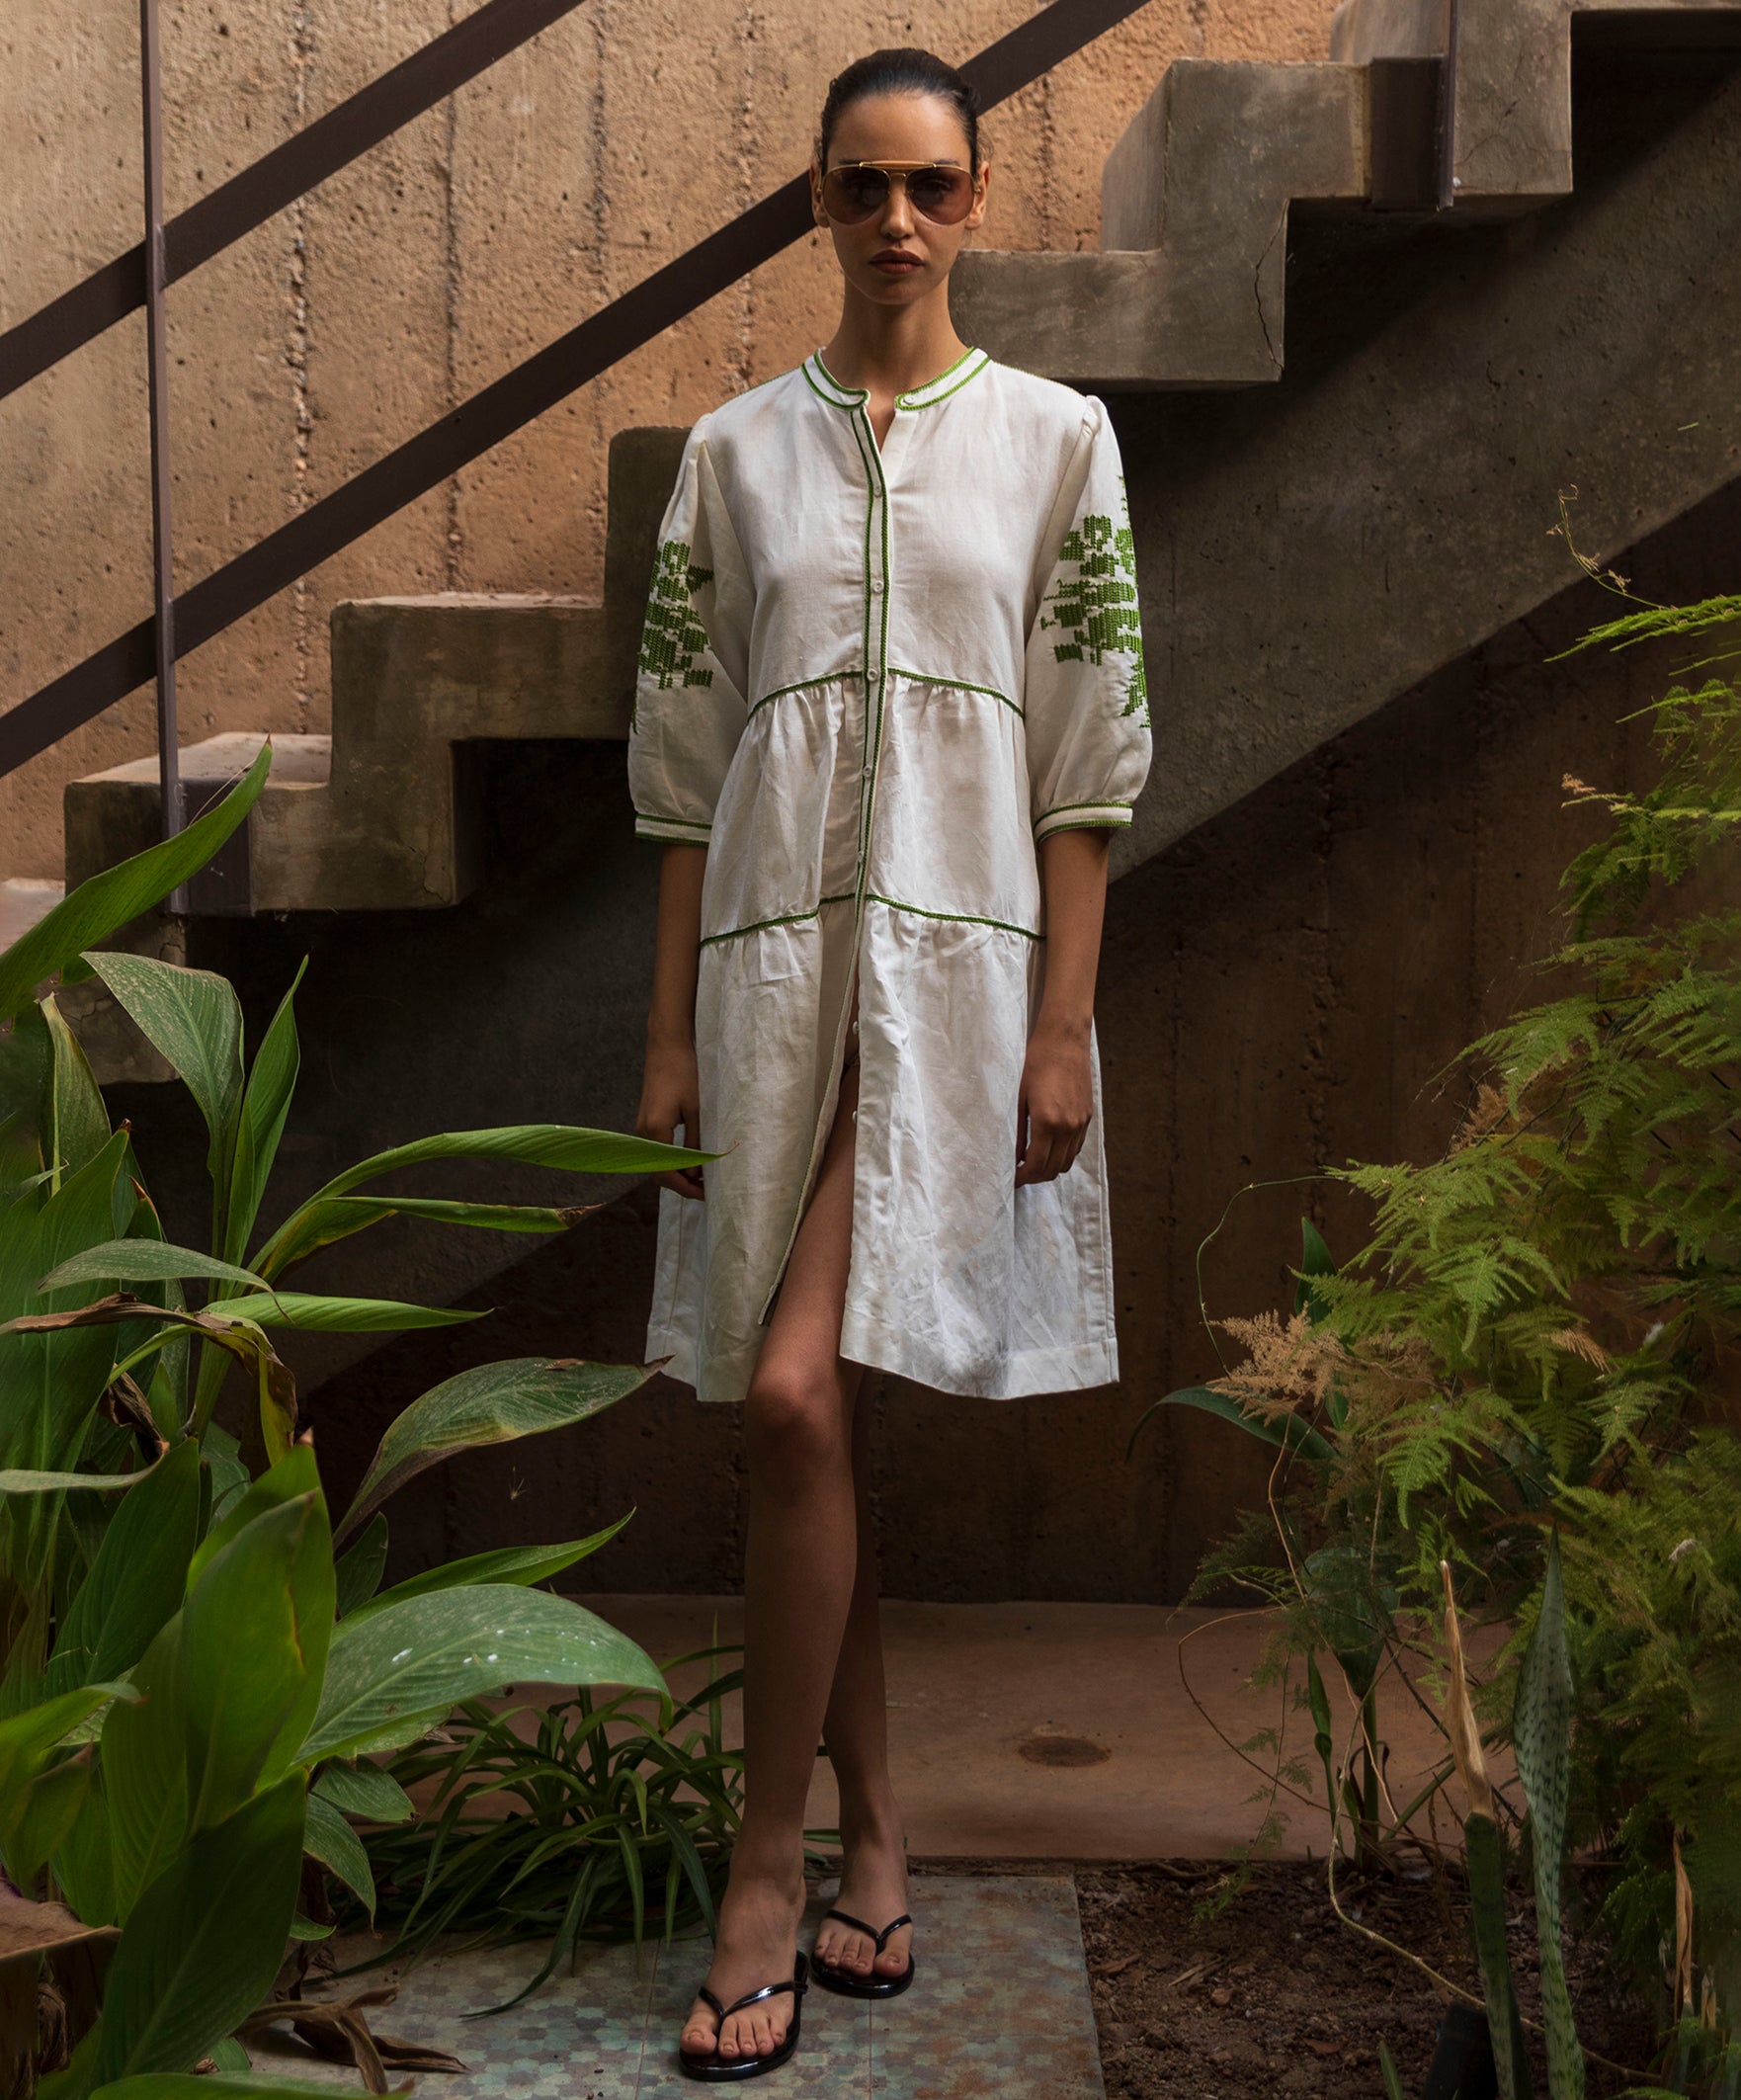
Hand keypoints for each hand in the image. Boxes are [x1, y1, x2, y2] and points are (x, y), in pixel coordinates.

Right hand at [637, 1033, 705, 1199]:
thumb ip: (695, 1143)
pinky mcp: (647, 1122)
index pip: (666, 1173)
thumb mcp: (696, 1110)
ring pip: (658, 1163)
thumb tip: (697, 1172)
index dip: (685, 1187)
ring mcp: (642, 1129)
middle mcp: (643, 1134)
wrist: (666, 1047)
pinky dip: (672, 1161)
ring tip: (702, 1179)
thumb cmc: (683, 1073)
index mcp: (654, 1131)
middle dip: (681, 1185)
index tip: (705, 1195)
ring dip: (677, 1173)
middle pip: (658, 1173)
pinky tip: (691, 1161)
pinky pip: (657, 1151)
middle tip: (706, 1191)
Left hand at [1015, 1018, 1092, 1185]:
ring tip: (1032, 1163)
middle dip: (1035, 1177)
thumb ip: (1017, 1131)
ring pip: (1067, 1162)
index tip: (1011, 1179)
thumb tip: (1013, 1156)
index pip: (1036, 1164)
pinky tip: (1048, 1147)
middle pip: (1053, 1169)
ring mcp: (1081, 1122)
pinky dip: (1062, 1155)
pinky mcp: (1087, 1116)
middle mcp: (1069, 1126)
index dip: (1022, 1177)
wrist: (1064, 1041)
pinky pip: (1076, 1147)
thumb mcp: (1019, 1098)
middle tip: (1019, 1174)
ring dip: (1050, 1168)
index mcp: (1048, 1122)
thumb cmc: (1036, 1063)